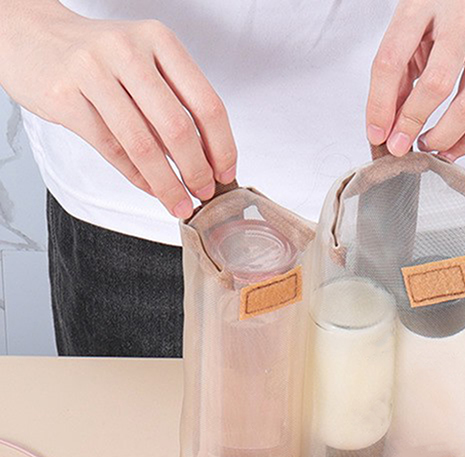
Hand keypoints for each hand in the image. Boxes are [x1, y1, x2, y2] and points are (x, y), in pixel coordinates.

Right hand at [0, 2, 236, 217]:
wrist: (30, 37)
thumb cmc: (99, 59)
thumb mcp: (145, 63)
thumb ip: (176, 102)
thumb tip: (210, 162)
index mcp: (159, 40)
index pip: (207, 104)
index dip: (222, 147)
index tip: (225, 174)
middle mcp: (127, 50)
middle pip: (177, 128)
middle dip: (196, 171)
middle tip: (204, 194)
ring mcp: (92, 71)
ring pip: (143, 145)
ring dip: (167, 183)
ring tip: (180, 204)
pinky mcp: (65, 96)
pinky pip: (111, 149)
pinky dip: (137, 177)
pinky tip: (151, 189)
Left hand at [367, 0, 464, 160]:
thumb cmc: (442, 20)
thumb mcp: (410, 36)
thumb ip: (395, 80)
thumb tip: (385, 133)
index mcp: (424, 3)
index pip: (392, 60)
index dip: (380, 105)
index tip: (377, 135)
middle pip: (436, 84)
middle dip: (413, 123)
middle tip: (401, 146)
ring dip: (443, 138)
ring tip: (427, 146)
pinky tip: (452, 148)